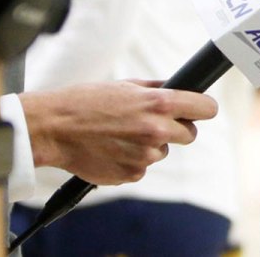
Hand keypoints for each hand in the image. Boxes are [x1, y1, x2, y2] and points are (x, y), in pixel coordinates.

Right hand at [19, 80, 218, 184]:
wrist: (54, 128)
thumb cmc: (85, 102)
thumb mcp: (124, 85)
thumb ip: (155, 89)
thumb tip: (178, 89)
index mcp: (159, 103)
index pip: (205, 108)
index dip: (203, 108)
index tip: (201, 109)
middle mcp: (157, 130)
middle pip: (189, 134)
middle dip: (176, 129)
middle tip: (153, 122)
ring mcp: (146, 155)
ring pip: (162, 151)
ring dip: (150, 145)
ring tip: (121, 134)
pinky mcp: (133, 174)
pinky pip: (143, 166)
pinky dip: (132, 159)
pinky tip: (112, 148)